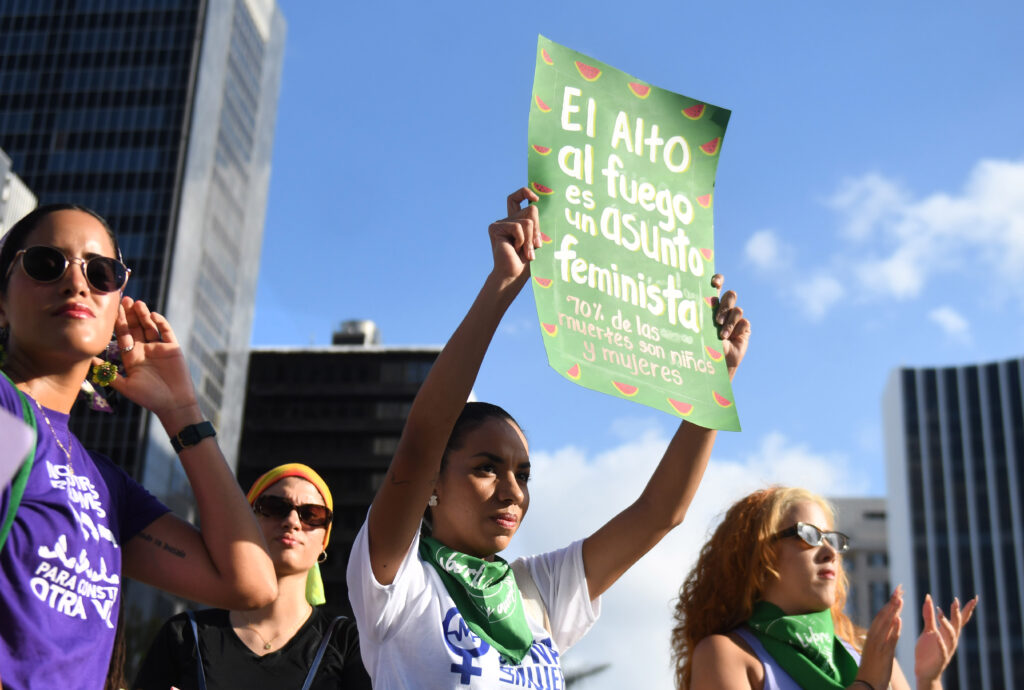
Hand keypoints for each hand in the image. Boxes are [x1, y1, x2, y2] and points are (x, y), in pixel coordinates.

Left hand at [99, 296, 198, 419]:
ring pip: (150, 327)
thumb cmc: (149, 398)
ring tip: (137, 303)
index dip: (117, 322)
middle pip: (136, 327)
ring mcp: (159, 348)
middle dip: (130, 314)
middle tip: (123, 299)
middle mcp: (145, 350)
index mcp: (132, 357)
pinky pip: (166, 332)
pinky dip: (161, 323)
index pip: (123, 335)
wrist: (174, 404)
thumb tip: (90, 361)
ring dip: (143, 315)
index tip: (111, 309)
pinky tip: (153, 315)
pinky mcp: (173, 348)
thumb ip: (109, 373)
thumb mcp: (126, 386)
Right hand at [487, 187, 541, 284]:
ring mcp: (500, 223)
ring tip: (525, 252)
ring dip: (530, 239)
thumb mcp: (535, 240)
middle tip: (535, 246)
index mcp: (515, 220)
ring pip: (528, 221)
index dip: (525, 192)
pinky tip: (514, 249)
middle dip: (538, 229)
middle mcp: (507, 219)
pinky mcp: (495, 228)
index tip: (535, 199)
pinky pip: (518, 227)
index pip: (516, 197)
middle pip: (531, 210)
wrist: (513, 275)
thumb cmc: (526, 262)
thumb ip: (535, 225)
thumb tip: (536, 206)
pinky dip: (521, 240)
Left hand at [710, 274, 749, 379]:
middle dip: (725, 305)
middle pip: (730, 295)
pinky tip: (730, 338)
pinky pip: (744, 321)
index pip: (717, 286)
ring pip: (737, 310)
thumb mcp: (700, 327)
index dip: (718, 280)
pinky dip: (736, 329)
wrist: (715, 364)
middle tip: (717, 320)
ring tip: (721, 335)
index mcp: (711, 306)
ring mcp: (735, 318)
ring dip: (729, 322)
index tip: (715, 282)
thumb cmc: (702, 346)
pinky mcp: (744, 328)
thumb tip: (700, 297)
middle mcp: (724, 310)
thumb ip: (701, 312)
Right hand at [856, 585, 903, 689]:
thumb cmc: (872, 669)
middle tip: (900, 588)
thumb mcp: (879, 649)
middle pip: (883, 616)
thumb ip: (888, 635)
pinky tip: (899, 620)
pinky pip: (889, 639)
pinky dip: (894, 629)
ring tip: (900, 598)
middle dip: (892, 601)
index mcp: (872, 636)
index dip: (890, 603)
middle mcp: (874, 638)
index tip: (898, 593)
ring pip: (886, 624)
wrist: (866, 684)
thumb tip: (896, 622)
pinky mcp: (884, 655)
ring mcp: (878, 645)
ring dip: (893, 611)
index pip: (882, 616)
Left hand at [914, 594, 976, 684]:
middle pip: (957, 625)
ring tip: (940, 615)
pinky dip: (941, 643)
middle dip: (957, 613)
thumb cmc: (928, 651)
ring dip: (947, 625)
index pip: (959, 620)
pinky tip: (937, 636)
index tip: (974, 599)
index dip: (966, 610)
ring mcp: (947, 650)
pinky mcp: (941, 659)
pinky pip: (943, 650)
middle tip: (956, 601)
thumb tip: (929, 597)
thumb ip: (929, 616)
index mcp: (947, 633)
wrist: (923, 671)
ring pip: (951, 637)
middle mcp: (950, 640)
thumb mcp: (928, 630)